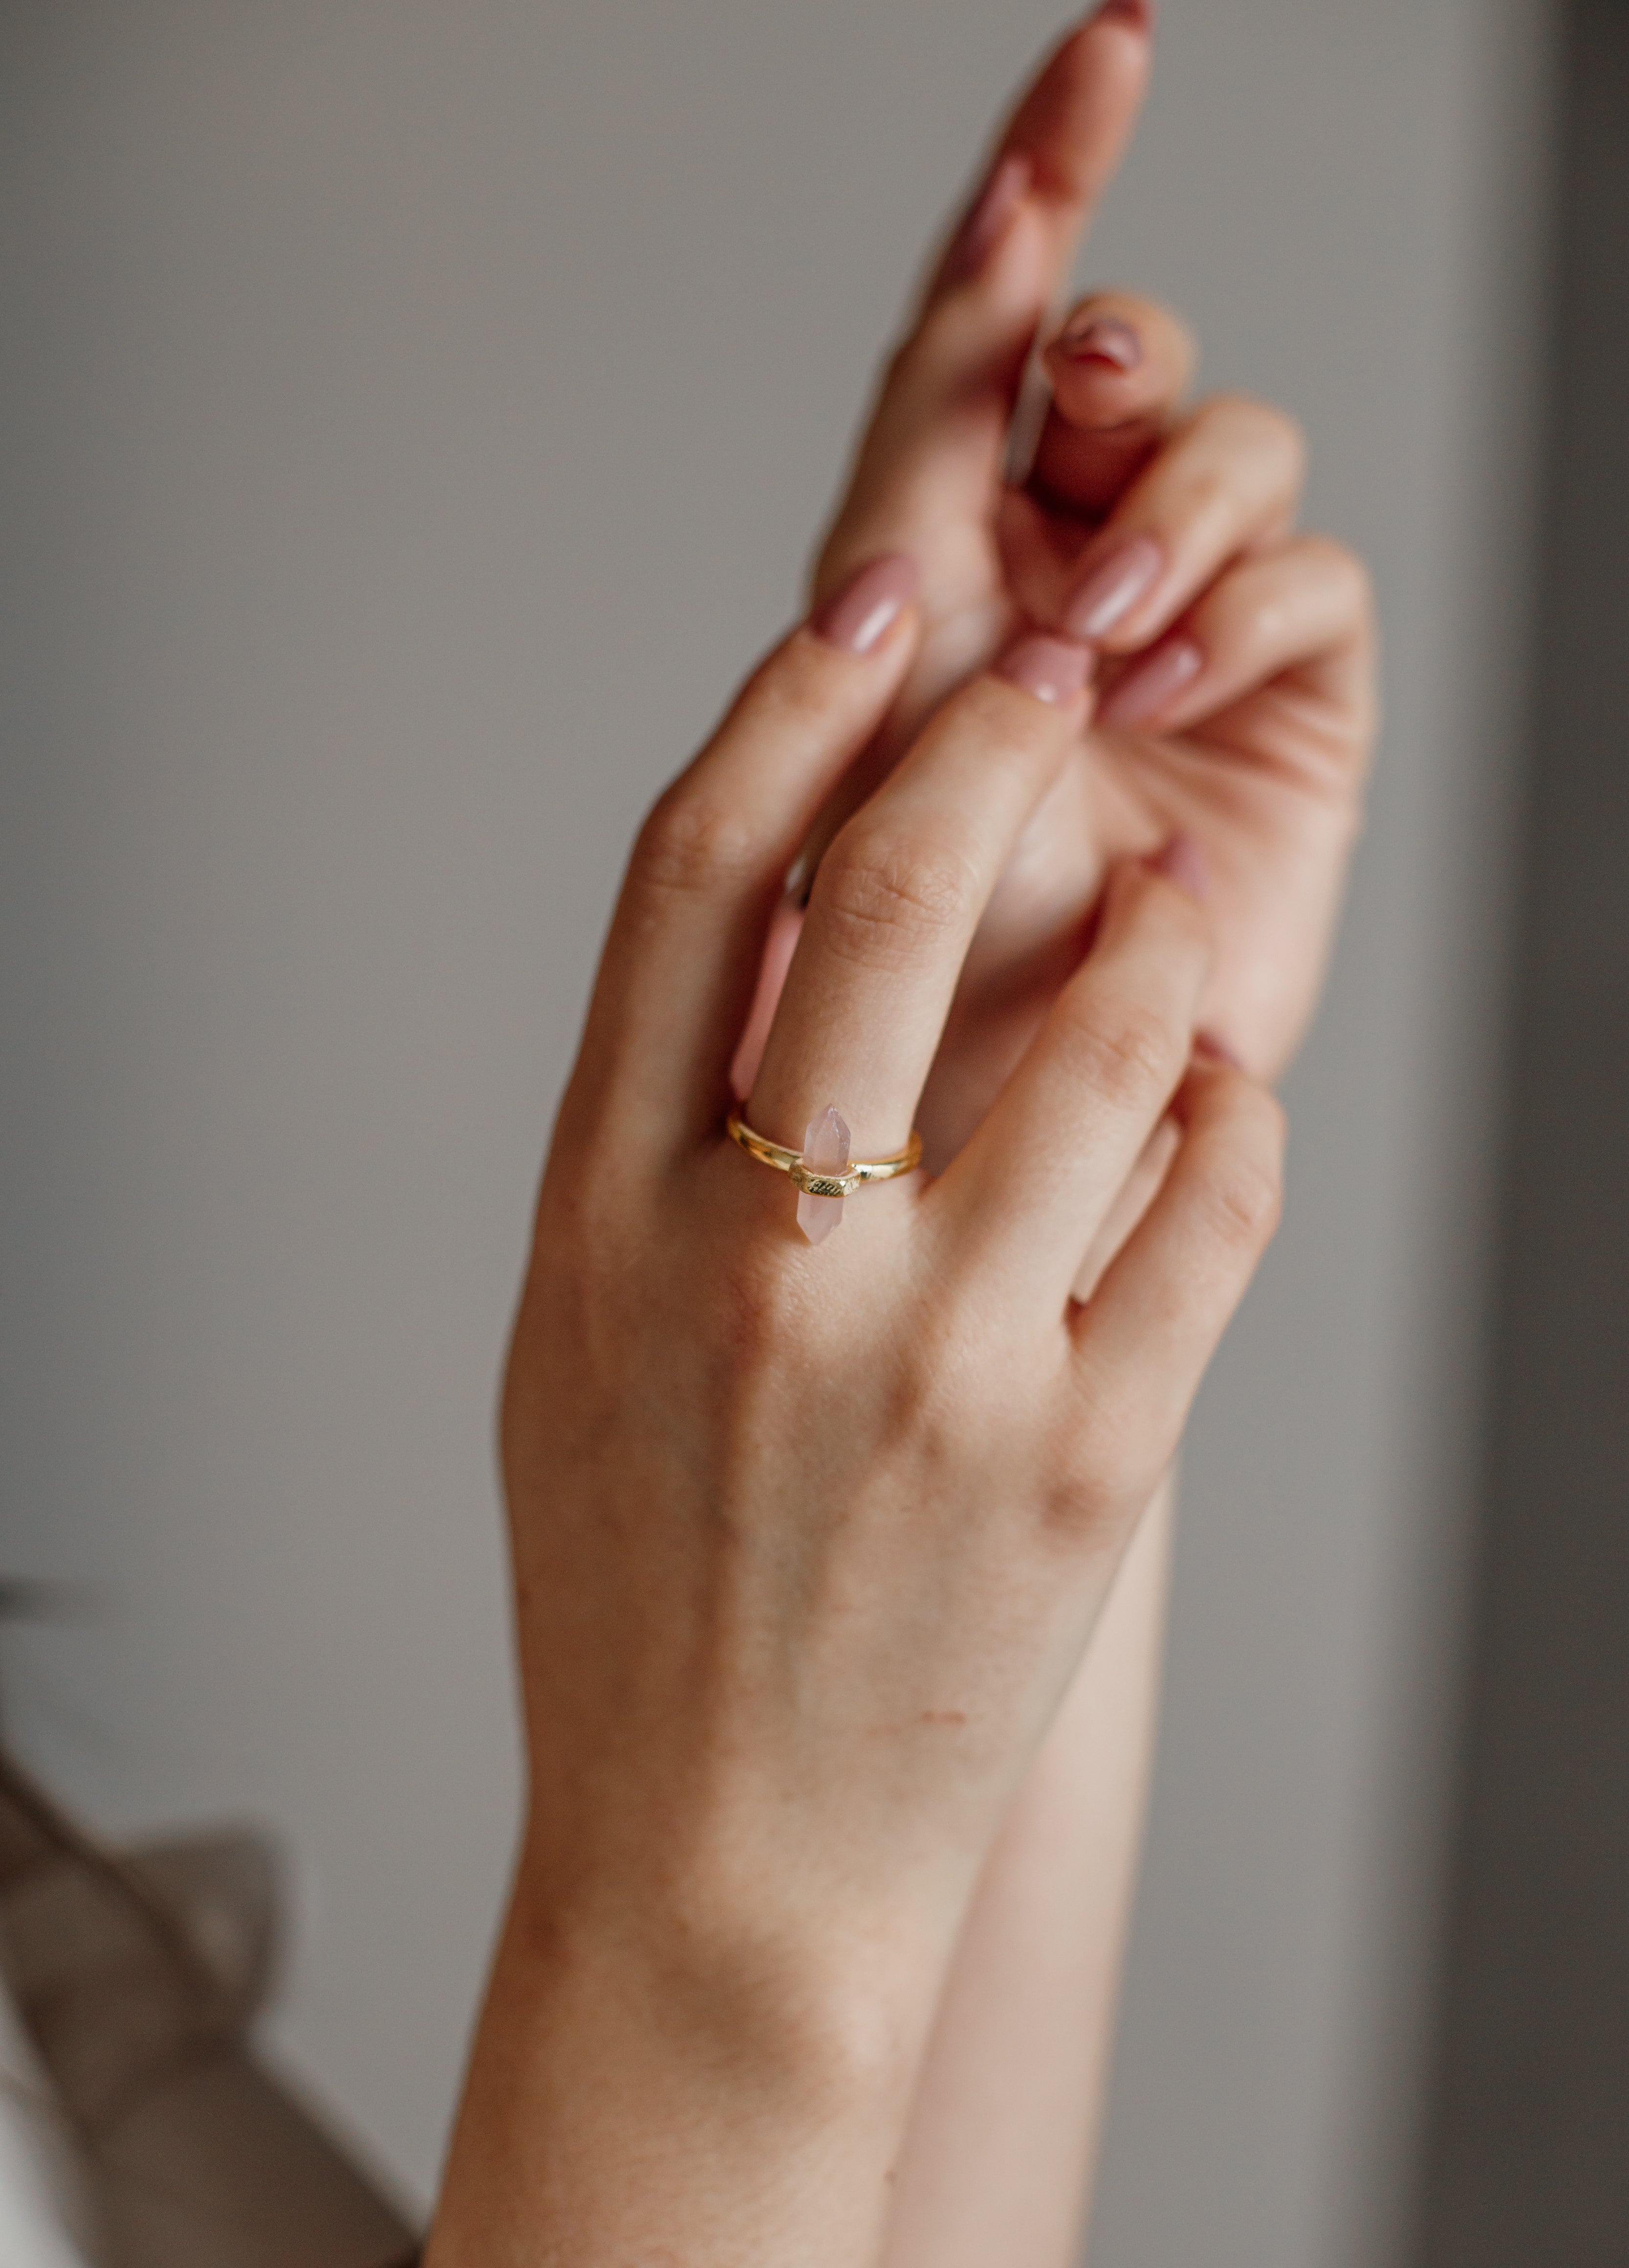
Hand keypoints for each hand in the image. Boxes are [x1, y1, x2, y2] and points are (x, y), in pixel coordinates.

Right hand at [502, 577, 1283, 2009]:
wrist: (720, 1860)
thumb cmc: (636, 1591)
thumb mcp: (570, 1340)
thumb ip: (646, 1136)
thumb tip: (775, 926)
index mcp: (602, 1217)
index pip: (692, 877)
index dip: (790, 700)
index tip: (874, 607)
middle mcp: (764, 1264)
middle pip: (888, 899)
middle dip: (985, 737)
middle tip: (1048, 676)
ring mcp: (939, 1361)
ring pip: (1105, 1031)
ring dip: (1153, 930)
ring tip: (1161, 906)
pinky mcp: (1089, 1457)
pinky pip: (1213, 1203)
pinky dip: (1231, 1113)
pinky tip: (1208, 1095)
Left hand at [808, 3, 1373, 1160]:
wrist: (1002, 1132)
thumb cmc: (889, 978)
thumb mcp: (851, 749)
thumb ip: (891, 561)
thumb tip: (980, 405)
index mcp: (925, 563)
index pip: (974, 338)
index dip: (1039, 181)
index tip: (1107, 48)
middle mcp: (1054, 571)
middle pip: (1124, 359)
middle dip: (1118, 343)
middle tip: (1084, 396)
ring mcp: (1181, 633)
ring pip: (1226, 447)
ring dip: (1170, 508)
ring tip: (1099, 637)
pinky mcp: (1285, 699)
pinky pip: (1304, 572)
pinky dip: (1244, 599)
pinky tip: (1170, 683)